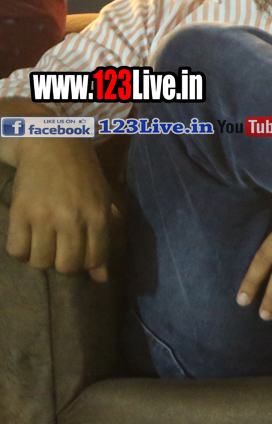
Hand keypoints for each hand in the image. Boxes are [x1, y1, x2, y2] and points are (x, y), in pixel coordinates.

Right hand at [6, 138, 112, 281]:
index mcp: (98, 215)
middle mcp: (73, 218)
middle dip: (62, 265)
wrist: (52, 145)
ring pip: (40, 262)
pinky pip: (17, 250)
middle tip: (59, 251)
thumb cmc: (82, 174)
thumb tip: (101, 279)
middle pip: (66, 266)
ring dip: (40, 259)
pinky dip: (20, 252)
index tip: (79, 255)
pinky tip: (26, 239)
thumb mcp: (101, 202)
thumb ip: (103, 239)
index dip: (86, 265)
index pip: (94, 258)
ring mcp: (45, 216)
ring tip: (43, 244)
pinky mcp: (21, 212)